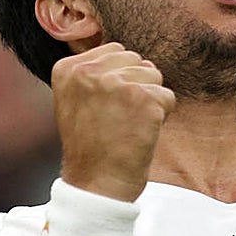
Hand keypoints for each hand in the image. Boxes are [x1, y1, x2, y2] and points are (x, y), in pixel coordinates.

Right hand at [52, 43, 176, 201]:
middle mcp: (89, 71)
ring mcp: (116, 84)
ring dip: (150, 101)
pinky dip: (161, 116)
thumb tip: (144, 61)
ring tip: (128, 125)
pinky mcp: (143, 99)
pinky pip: (168, 97)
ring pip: (155, 76)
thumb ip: (100, 73)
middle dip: (137, 86)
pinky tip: (140, 132)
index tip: (105, 107)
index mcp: (68, 68)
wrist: (96, 184)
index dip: (120, 79)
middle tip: (119, 118)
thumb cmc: (92, 145)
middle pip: (137, 60)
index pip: (115, 51)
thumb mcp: (78, 100)